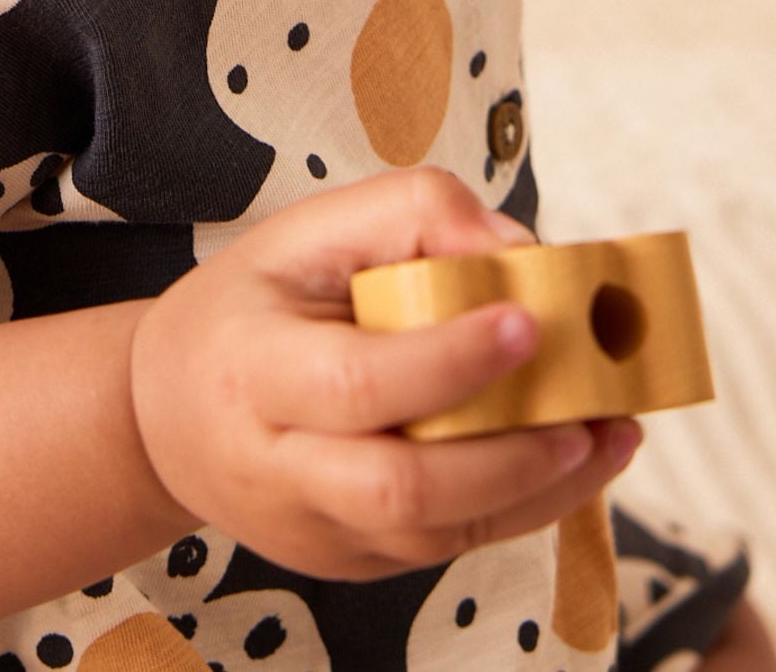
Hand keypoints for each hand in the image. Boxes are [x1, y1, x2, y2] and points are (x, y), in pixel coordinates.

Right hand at [127, 166, 640, 582]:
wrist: (167, 415)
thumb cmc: (250, 305)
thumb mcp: (304, 232)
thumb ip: (410, 214)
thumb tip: (515, 248)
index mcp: (253, 370)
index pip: (358, 383)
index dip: (448, 360)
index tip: (528, 321)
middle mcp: (278, 468)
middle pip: (401, 488)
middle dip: (509, 456)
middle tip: (590, 411)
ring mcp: (316, 531)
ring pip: (435, 534)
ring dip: (538, 490)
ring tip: (608, 436)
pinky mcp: (351, 562)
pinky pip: (443, 547)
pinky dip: (519, 508)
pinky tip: (571, 462)